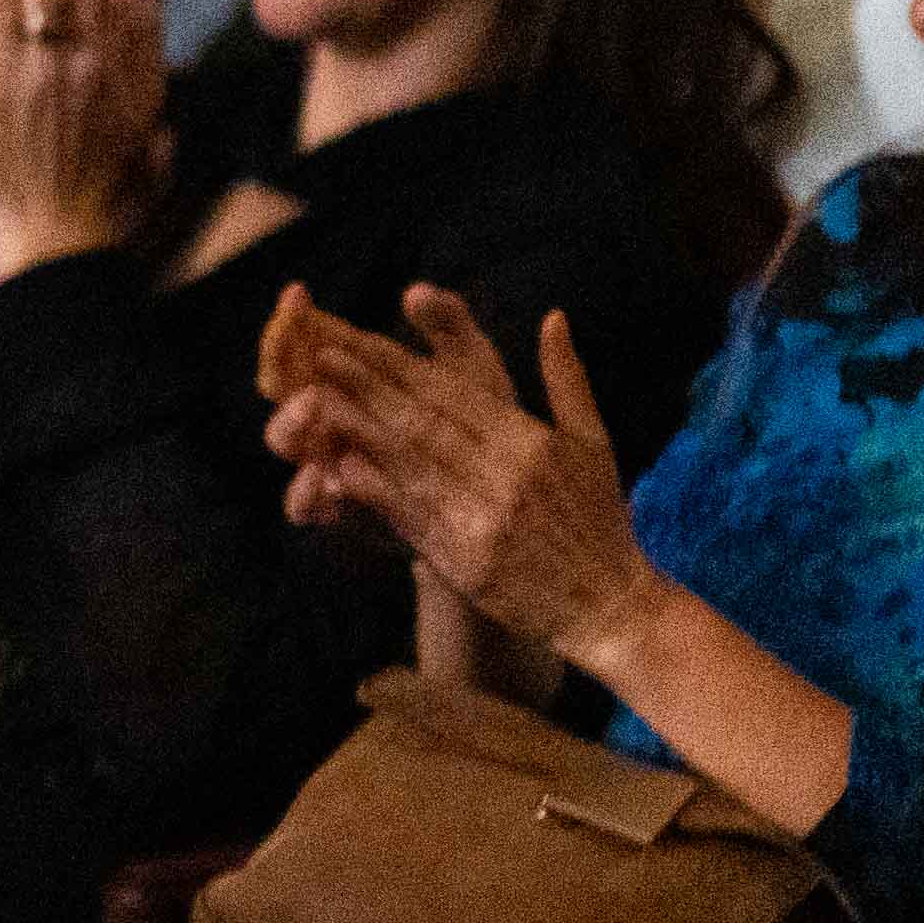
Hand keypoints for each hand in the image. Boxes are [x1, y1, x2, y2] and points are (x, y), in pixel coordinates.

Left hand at [261, 282, 663, 667]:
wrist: (606, 605)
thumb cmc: (597, 521)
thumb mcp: (594, 443)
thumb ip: (566, 379)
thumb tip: (552, 316)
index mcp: (532, 442)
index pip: (455, 393)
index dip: (402, 366)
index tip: (359, 340)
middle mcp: (506, 476)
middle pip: (424, 421)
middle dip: (369, 386)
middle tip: (323, 356)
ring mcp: (482, 519)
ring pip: (409, 463)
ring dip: (359, 428)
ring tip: (317, 399)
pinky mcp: (463, 561)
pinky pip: (410, 517)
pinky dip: (375, 489)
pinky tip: (340, 464)